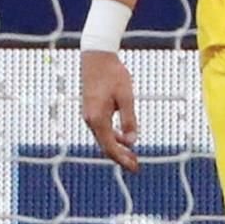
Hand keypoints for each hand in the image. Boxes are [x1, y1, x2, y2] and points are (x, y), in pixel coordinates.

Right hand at [80, 51, 140, 172]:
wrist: (97, 56)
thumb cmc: (113, 74)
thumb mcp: (126, 97)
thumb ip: (129, 120)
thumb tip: (132, 141)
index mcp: (98, 118)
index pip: (110, 146)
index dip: (122, 159)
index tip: (134, 167)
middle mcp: (90, 119)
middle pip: (105, 145)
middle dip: (121, 156)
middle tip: (136, 165)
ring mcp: (88, 115)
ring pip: (103, 138)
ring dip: (117, 147)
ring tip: (132, 153)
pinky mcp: (91, 110)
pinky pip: (101, 129)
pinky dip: (113, 136)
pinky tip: (124, 138)